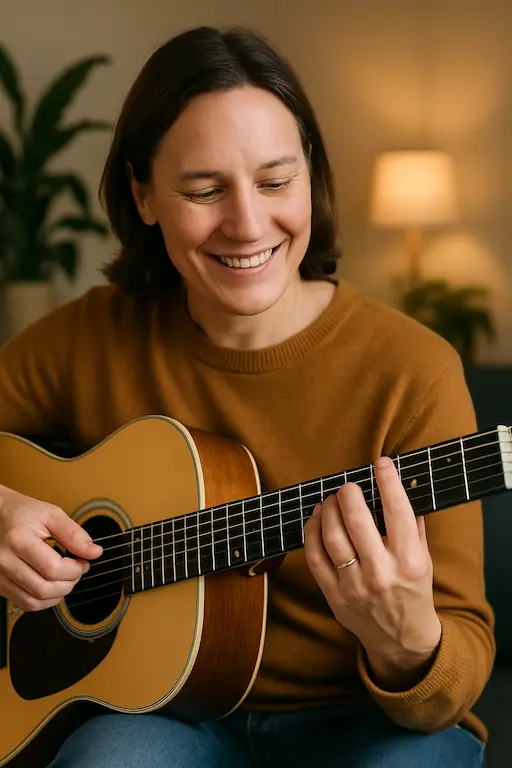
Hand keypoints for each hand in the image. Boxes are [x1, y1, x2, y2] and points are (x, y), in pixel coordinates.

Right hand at [0, 484, 102, 611]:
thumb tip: (94, 552)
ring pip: (34, 601)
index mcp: (17, 540)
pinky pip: (25, 603)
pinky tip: (52, 586)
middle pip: (43, 588)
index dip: (75, 569)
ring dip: (58, 594)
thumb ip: (74, 534)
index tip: (83, 561)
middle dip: (69, 582)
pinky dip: (44, 600)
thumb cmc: (21, 512)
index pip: (52, 568)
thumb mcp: (50, 514)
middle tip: (77, 569)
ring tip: (66, 578)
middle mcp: (4, 561)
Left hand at [304, 456, 440, 689]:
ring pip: (331, 536)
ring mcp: (355, 586)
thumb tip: (398, 484)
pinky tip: (316, 519)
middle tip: (348, 485)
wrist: (401, 638)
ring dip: (327, 510)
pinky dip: (311, 531)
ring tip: (331, 500)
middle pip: (357, 521)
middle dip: (349, 494)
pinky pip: (313, 556)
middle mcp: (382, 573)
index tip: (381, 463)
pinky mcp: (333, 595)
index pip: (398, 511)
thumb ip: (413, 524)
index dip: (388, 481)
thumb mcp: (424, 558)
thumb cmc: (413, 590)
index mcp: (410, 561)